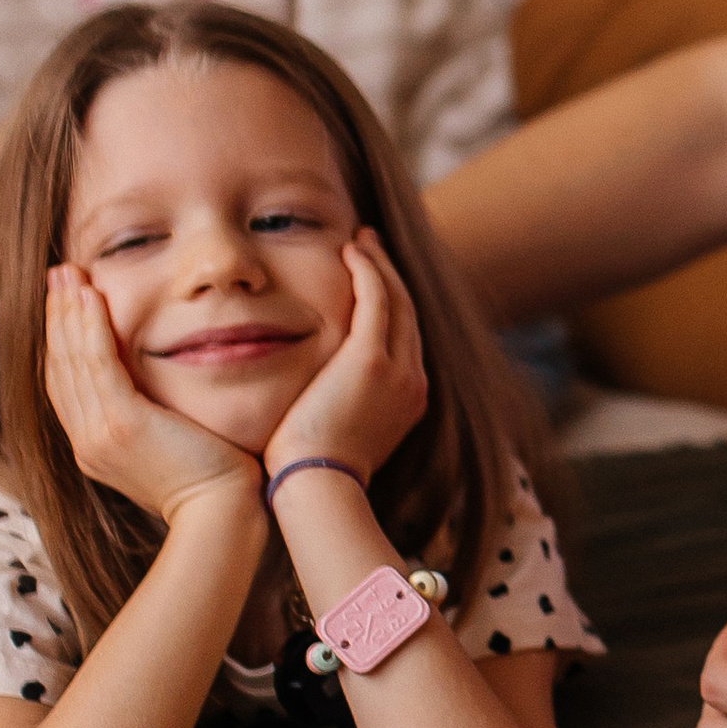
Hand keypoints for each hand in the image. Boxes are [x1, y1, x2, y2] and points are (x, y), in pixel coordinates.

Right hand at [43, 262, 257, 521]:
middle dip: (57, 318)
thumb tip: (160, 395)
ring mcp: (100, 435)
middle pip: (60, 368)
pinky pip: (97, 366)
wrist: (224, 513)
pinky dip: (91, 329)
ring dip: (68, 314)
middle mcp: (89, 442)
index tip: (66, 302)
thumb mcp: (172, 446)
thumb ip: (156, 418)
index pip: (67, 384)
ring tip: (69, 275)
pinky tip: (91, 298)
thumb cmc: (215, 481)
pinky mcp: (122, 424)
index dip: (62, 340)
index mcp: (96, 447)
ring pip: (73, 362)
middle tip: (58, 275)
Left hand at [260, 233, 428, 485]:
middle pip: (407, 313)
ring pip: (396, 299)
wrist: (318, 487)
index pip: (403, 339)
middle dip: (390, 276)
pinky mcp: (372, 358)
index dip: (390, 305)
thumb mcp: (337, 437)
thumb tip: (316, 403)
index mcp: (408, 399)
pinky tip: (351, 249)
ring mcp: (398, 369)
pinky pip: (377, 297)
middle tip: (370, 247)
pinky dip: (368, 269)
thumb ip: (337, 408)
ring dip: (380, 264)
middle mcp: (413, 381)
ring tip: (362, 240)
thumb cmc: (312, 474)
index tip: (371, 281)